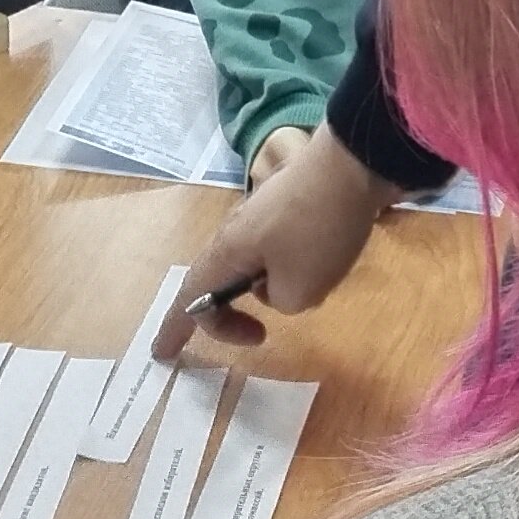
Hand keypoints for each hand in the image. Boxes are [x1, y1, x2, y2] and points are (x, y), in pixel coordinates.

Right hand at [157, 127, 398, 365]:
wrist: (354, 164)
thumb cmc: (318, 230)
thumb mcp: (299, 289)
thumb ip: (281, 301)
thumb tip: (280, 285)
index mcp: (227, 252)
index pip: (190, 298)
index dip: (176, 328)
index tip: (164, 354)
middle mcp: (236, 232)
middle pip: (218, 280)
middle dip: (228, 313)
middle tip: (256, 336)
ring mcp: (262, 216)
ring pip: (252, 265)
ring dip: (270, 288)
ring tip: (312, 288)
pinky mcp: (290, 209)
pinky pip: (278, 250)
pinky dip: (291, 269)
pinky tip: (326, 264)